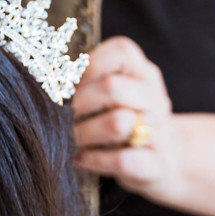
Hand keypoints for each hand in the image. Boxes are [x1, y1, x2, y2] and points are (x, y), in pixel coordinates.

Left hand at [71, 37, 181, 199]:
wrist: (168, 158)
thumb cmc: (126, 120)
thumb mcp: (116, 95)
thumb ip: (90, 84)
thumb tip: (47, 87)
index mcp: (144, 73)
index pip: (121, 51)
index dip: (87, 67)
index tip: (68, 85)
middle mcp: (155, 97)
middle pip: (113, 87)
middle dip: (77, 104)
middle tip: (58, 117)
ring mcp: (160, 131)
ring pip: (119, 123)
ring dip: (84, 133)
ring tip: (68, 139)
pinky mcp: (157, 164)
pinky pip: (121, 160)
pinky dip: (94, 160)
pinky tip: (80, 158)